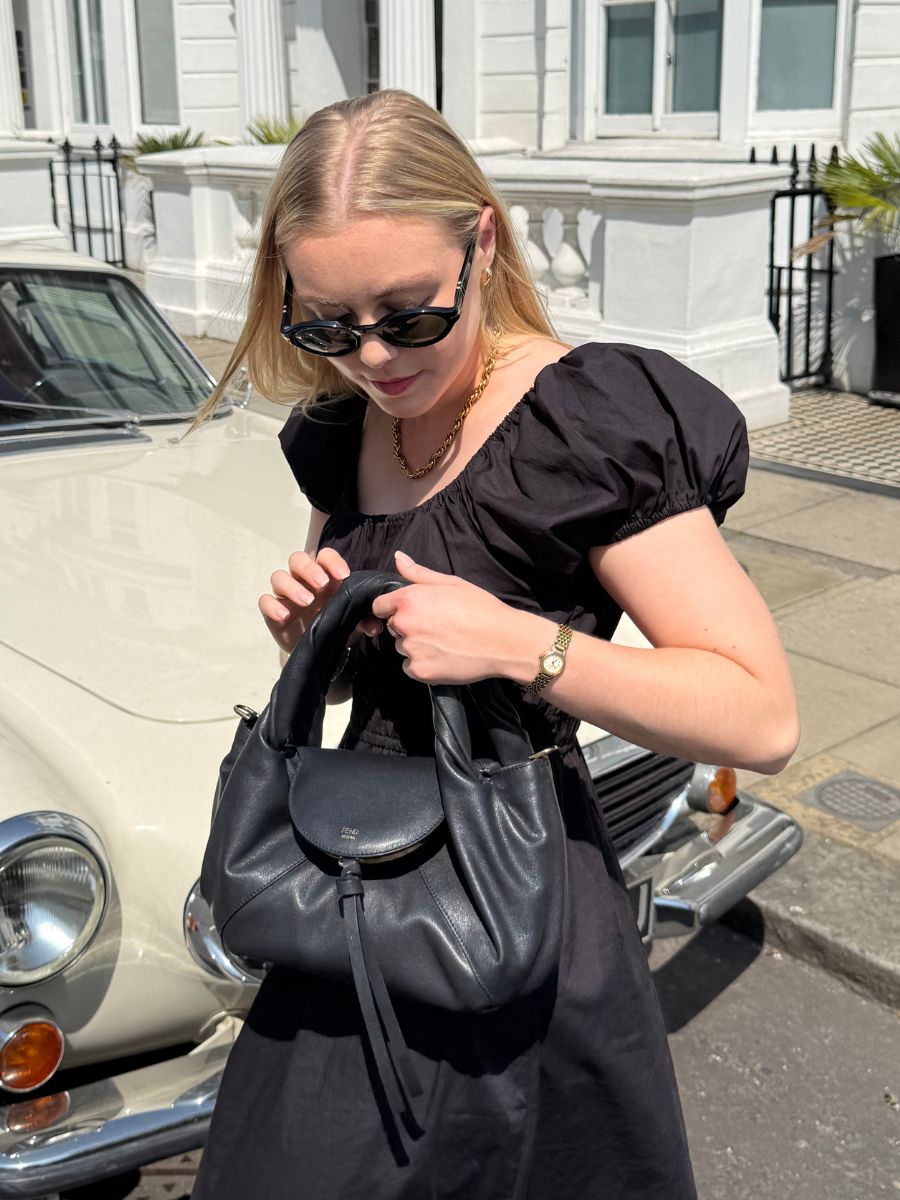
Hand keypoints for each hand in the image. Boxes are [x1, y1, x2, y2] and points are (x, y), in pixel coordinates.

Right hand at [259, 548, 382, 654]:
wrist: (319, 650)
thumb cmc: (337, 626)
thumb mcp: (353, 623)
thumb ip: (364, 620)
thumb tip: (375, 626)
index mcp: (325, 576)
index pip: (324, 556)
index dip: (332, 561)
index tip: (344, 576)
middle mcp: (302, 580)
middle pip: (297, 559)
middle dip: (309, 569)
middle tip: (322, 584)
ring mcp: (285, 595)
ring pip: (278, 576)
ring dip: (291, 586)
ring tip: (306, 601)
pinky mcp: (272, 612)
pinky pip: (265, 601)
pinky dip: (272, 606)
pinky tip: (285, 615)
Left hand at [371, 550, 518, 684]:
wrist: (504, 641)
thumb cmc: (481, 608)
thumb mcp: (451, 583)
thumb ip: (419, 573)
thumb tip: (398, 557)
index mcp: (409, 599)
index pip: (380, 605)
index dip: (393, 607)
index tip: (412, 611)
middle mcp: (405, 624)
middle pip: (394, 627)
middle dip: (409, 626)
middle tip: (438, 626)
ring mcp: (411, 650)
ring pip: (403, 647)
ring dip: (416, 646)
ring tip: (444, 642)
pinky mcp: (419, 671)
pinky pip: (411, 667)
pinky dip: (423, 664)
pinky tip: (444, 656)